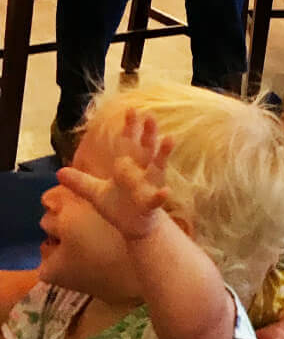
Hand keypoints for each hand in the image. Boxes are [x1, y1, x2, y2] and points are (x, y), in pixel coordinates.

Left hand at [58, 108, 172, 240]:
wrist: (134, 227)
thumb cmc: (118, 206)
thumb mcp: (96, 193)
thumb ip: (80, 181)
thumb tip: (59, 172)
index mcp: (128, 167)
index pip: (128, 144)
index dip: (129, 128)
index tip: (131, 110)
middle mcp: (141, 172)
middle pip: (146, 148)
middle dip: (148, 133)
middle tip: (150, 116)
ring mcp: (149, 186)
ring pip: (157, 167)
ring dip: (163, 153)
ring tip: (169, 139)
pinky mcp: (151, 204)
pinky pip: (157, 199)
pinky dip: (161, 196)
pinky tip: (166, 192)